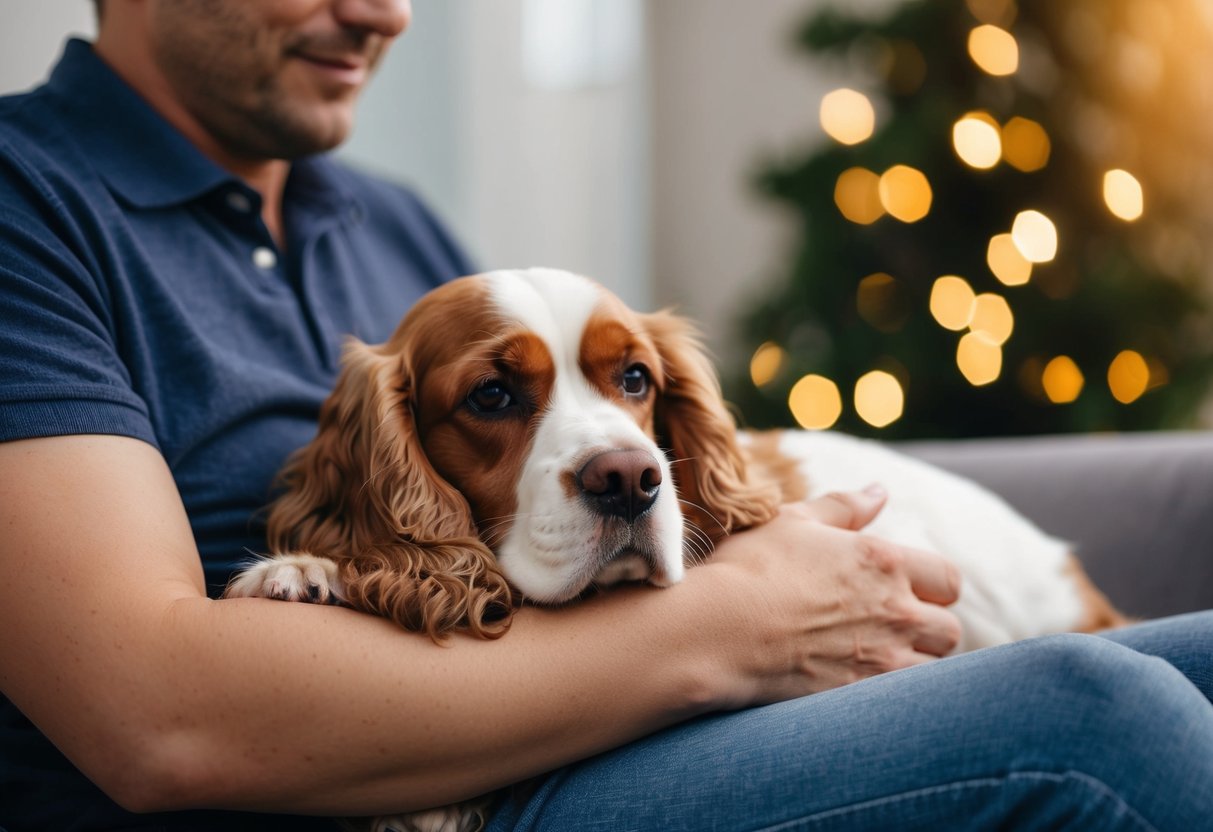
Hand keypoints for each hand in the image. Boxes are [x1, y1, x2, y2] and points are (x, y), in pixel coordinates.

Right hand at [697, 485, 961, 705]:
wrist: (717, 631)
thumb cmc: (749, 569)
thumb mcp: (794, 522)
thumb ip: (844, 507)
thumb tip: (880, 491)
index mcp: (883, 560)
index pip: (948, 579)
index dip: (931, 587)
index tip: (905, 592)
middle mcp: (895, 609)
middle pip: (948, 630)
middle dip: (926, 629)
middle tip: (889, 628)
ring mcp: (884, 657)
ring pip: (934, 670)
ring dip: (915, 664)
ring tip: (878, 659)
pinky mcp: (863, 695)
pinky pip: (905, 703)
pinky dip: (895, 697)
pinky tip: (863, 685)